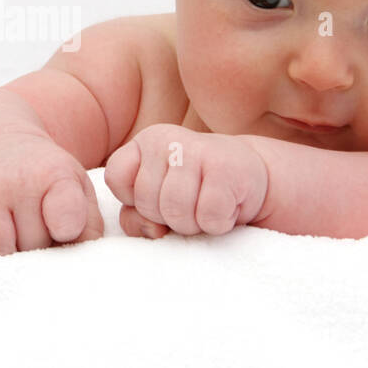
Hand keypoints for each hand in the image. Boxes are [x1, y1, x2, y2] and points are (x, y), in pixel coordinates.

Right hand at [0, 133, 105, 254]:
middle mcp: (16, 178)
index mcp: (54, 173)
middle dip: (36, 245)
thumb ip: (89, 226)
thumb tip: (80, 262)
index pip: (66, 217)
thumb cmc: (43, 178)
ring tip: (12, 230)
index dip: (67, 230)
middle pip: (31, 245)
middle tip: (34, 224)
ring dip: (6, 249)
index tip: (64, 229)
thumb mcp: (77, 190)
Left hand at [103, 125, 267, 238]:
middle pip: (146, 202)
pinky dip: (218, 224)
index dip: (134, 201)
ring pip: (175, 211)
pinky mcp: (226, 169)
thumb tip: (151, 229)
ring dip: (193, 224)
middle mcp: (166, 139)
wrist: (252, 178)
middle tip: (191, 205)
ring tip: (206, 207)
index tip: (158, 198)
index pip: (115, 179)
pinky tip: (227, 207)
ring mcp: (197, 150)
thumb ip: (137, 216)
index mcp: (144, 142)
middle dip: (167, 217)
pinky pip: (208, 217)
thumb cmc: (197, 193)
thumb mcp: (157, 201)